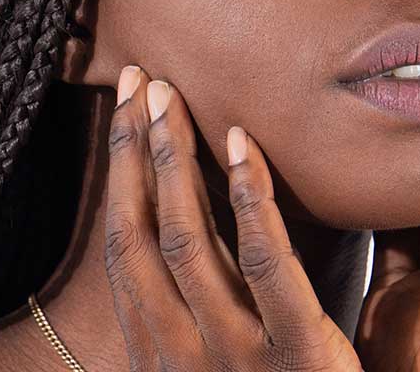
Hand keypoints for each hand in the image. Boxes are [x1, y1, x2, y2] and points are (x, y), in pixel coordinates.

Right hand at [102, 65, 362, 370]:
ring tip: (176, 95)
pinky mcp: (297, 356)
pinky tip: (245, 147)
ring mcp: (233, 355)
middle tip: (143, 76)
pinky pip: (265, 265)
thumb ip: (204, 325)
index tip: (126, 111)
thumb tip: (199, 255)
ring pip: (187, 240)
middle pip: (142, 231)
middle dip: (138, 150)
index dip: (122, 174)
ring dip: (175, 160)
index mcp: (157, 354)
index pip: (124, 246)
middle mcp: (178, 352)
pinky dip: (250, 201)